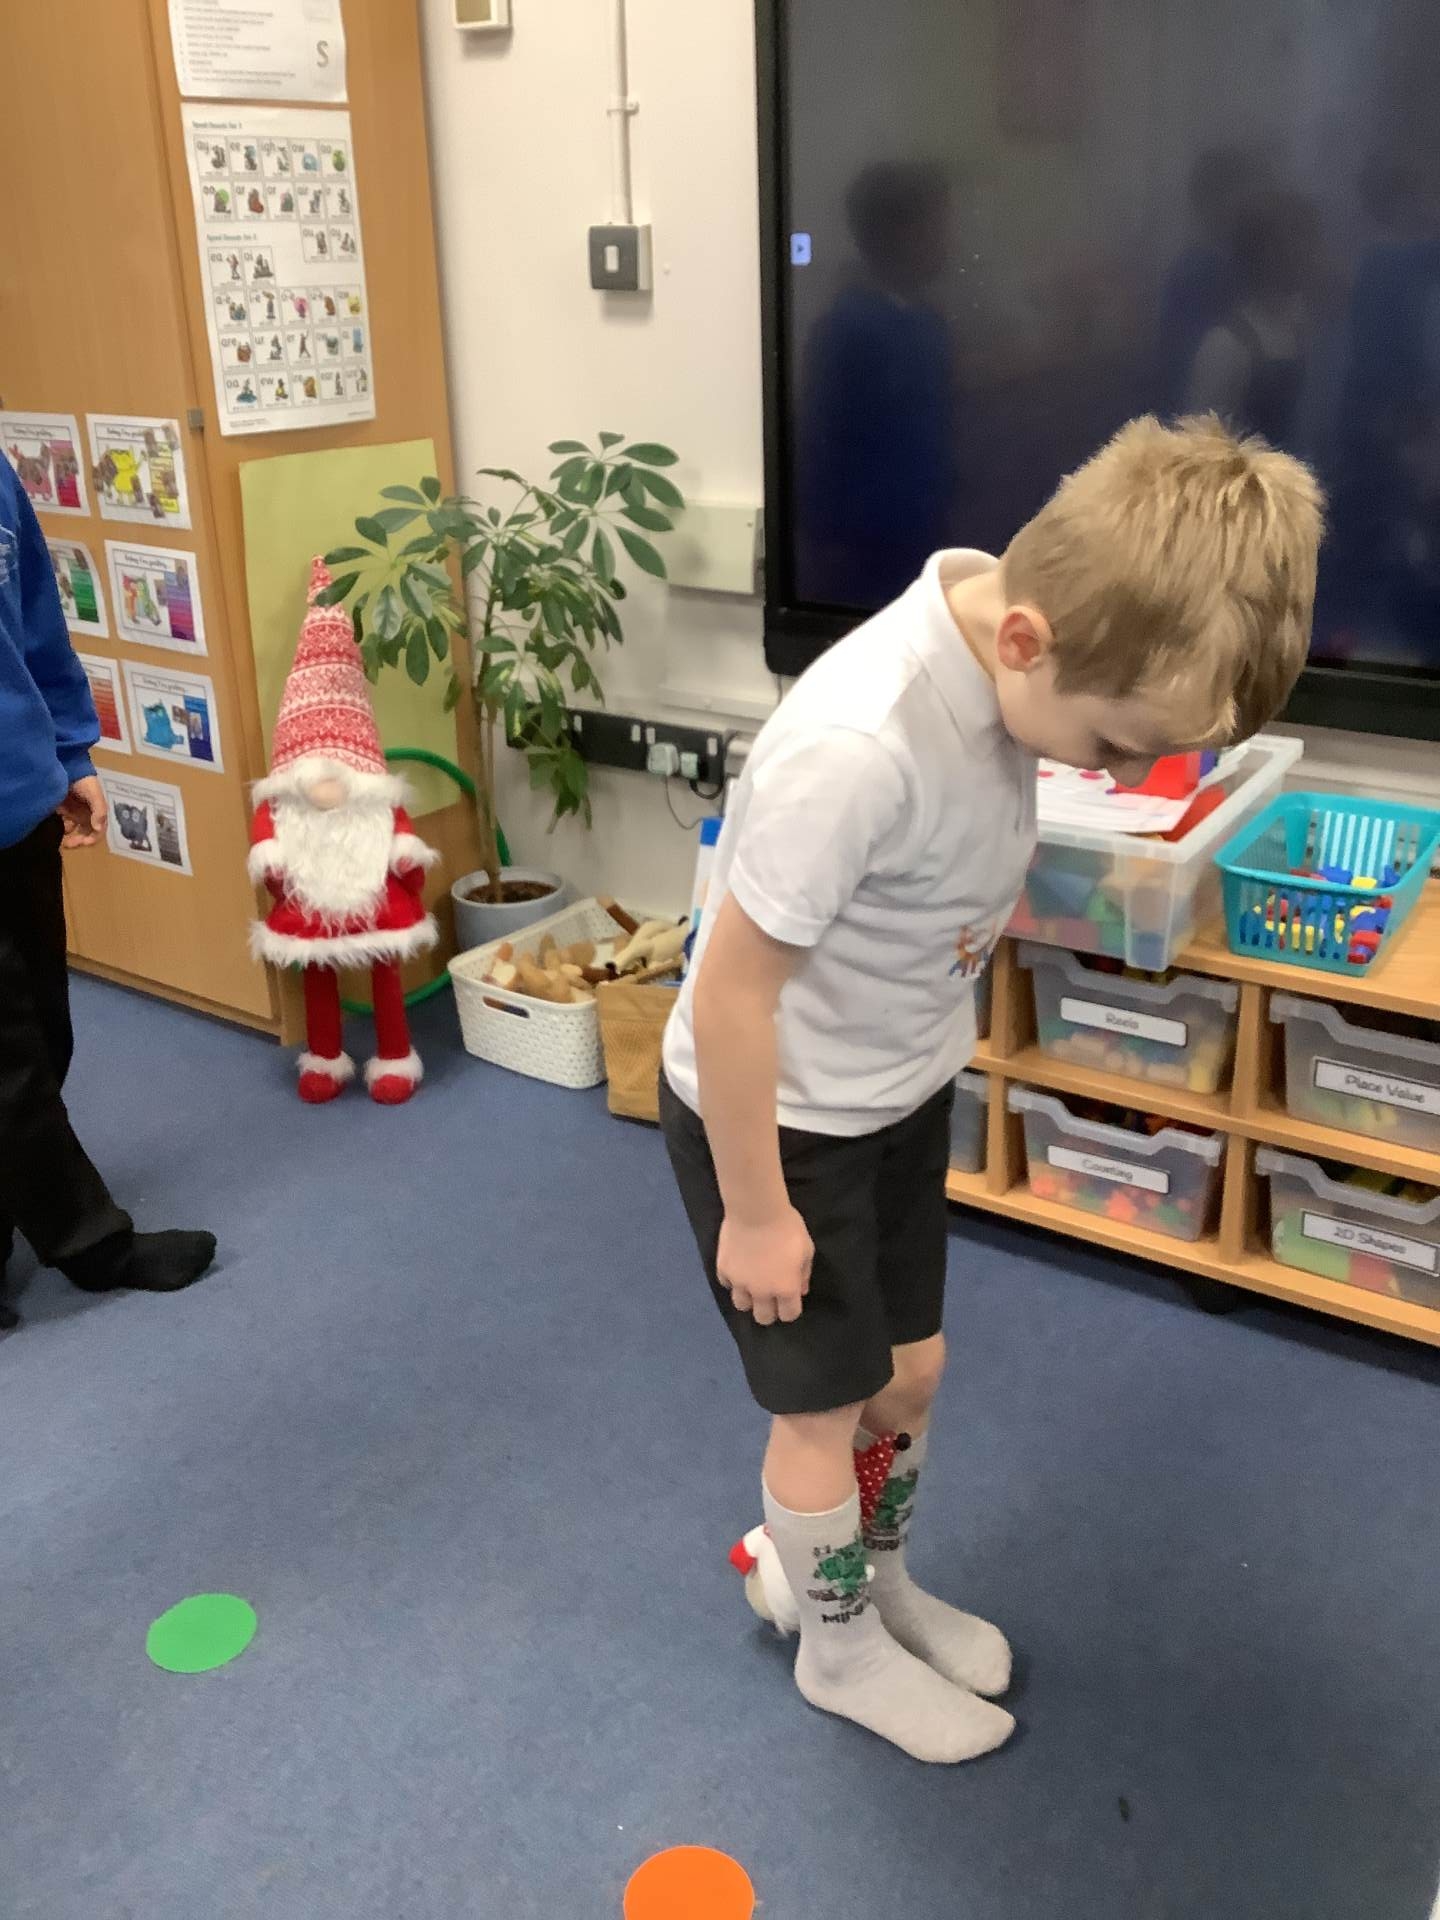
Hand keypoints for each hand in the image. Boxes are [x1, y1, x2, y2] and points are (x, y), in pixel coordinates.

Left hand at [58, 775, 107, 849]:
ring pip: (72, 832)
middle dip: (78, 841)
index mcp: (96, 813)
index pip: (97, 832)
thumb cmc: (84, 781)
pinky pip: (61, 824)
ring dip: (68, 837)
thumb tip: (98, 829)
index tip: (83, 843)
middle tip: (68, 844)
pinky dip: (59, 829)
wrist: (68, 767)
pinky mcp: (61, 811)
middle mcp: (85, 816)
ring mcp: (73, 814)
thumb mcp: (95, 795)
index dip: (92, 839)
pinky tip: (54, 828)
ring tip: (60, 839)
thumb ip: (99, 811)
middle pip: (84, 834)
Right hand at [717, 1207, 813, 1325]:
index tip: (789, 1299)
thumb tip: (801, 1290)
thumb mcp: (806, 1249)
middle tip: (769, 1296)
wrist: (756, 1209)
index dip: (790, 1309)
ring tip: (751, 1284)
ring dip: (748, 1298)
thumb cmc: (787, 1227)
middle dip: (768, 1310)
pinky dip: (733, 1281)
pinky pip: (727, 1284)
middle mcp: (761, 1292)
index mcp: (785, 1288)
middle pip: (763, 1318)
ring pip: (741, 1305)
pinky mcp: (723, 1270)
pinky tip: (738, 1268)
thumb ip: (804, 1273)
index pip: (788, 1315)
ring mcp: (739, 1283)